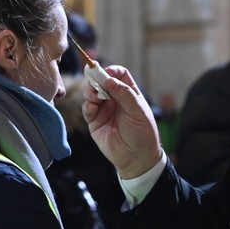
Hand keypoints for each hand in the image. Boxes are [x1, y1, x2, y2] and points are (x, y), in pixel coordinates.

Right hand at [81, 64, 161, 178]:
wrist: (136, 157)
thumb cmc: (142, 133)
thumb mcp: (137, 111)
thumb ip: (124, 94)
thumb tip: (109, 80)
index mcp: (129, 93)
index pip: (119, 75)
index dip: (111, 71)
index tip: (105, 72)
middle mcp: (115, 99)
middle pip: (102, 82)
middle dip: (97, 80)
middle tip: (95, 83)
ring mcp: (104, 109)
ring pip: (92, 93)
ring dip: (90, 92)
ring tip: (95, 97)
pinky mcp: (95, 121)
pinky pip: (87, 109)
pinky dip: (87, 106)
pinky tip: (92, 108)